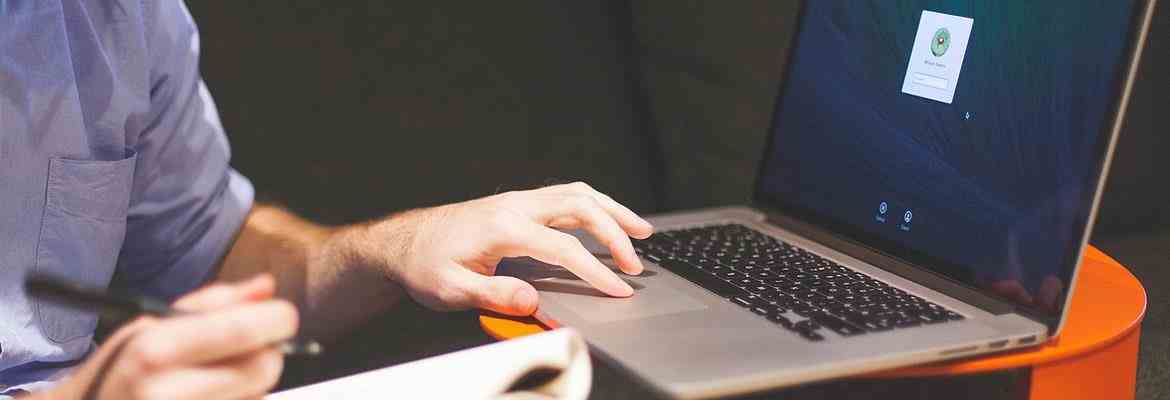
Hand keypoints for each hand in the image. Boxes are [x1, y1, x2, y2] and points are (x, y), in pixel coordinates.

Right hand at [44, 275, 297, 399]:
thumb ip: (216, 303)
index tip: (281, 317)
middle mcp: (168, 391)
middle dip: (269, 354)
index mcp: (157, 348)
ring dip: (253, 385)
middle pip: (263, 368)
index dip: (277, 320)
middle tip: (251, 349)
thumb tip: (267, 288)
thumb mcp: (152, 323)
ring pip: (260, 396)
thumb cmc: (123, 367)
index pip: (244, 330)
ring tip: (217, 379)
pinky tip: (216, 397)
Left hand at [363, 182, 652, 315]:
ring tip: (642, 231)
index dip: (596, 270)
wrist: (403, 243)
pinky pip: (567, 195)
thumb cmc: (425, 266)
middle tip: (636, 264)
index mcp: (504, 227)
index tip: (618, 290)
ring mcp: (518, 201)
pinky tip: (608, 219)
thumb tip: (531, 300)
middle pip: (581, 207)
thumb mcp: (450, 289)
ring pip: (578, 194)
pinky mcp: (519, 203)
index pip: (564, 248)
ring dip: (613, 210)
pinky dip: (595, 205)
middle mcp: (516, 206)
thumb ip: (492, 294)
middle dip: (616, 233)